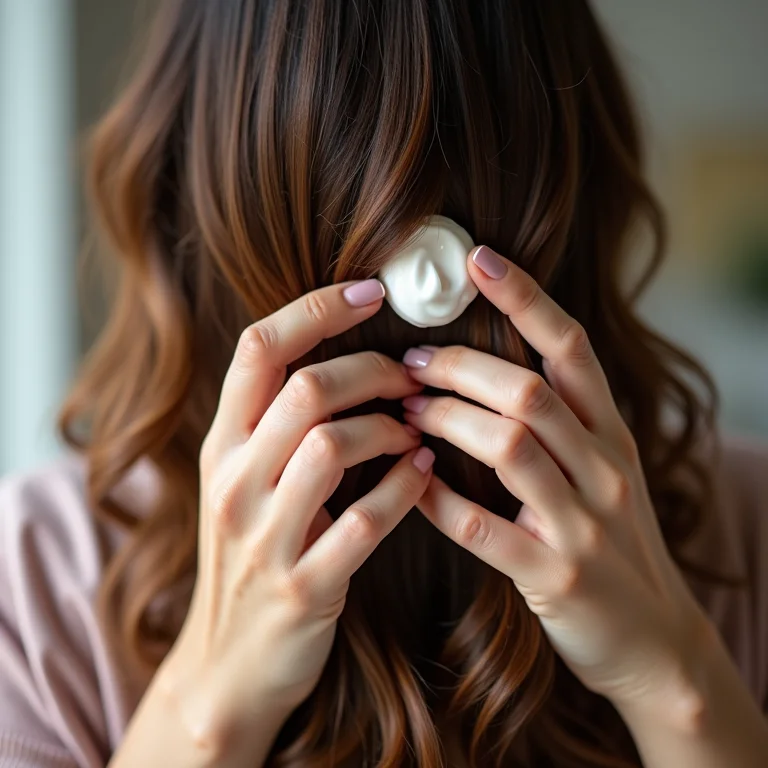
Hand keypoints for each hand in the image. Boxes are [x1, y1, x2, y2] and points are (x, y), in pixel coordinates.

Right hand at [162, 280, 433, 753]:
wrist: (229, 665)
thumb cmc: (251, 556)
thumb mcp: (243, 484)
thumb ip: (276, 425)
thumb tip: (343, 358)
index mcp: (221, 446)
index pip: (257, 348)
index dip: (317, 309)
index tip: (371, 291)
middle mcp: (234, 482)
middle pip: (305, 389)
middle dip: (371, 371)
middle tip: (411, 377)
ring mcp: (264, 537)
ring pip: (332, 445)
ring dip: (389, 426)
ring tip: (415, 427)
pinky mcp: (303, 586)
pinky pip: (365, 519)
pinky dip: (404, 486)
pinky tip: (423, 471)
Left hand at [401, 246, 711, 712]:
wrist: (658, 643)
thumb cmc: (615, 546)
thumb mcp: (606, 474)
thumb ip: (564, 426)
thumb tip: (490, 372)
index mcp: (612, 436)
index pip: (572, 348)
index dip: (526, 298)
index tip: (478, 260)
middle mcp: (604, 469)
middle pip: (530, 392)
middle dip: (462, 368)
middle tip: (411, 361)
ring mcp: (583, 524)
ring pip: (510, 447)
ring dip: (448, 422)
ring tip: (406, 411)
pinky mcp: (557, 577)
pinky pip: (486, 528)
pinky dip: (440, 499)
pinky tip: (411, 480)